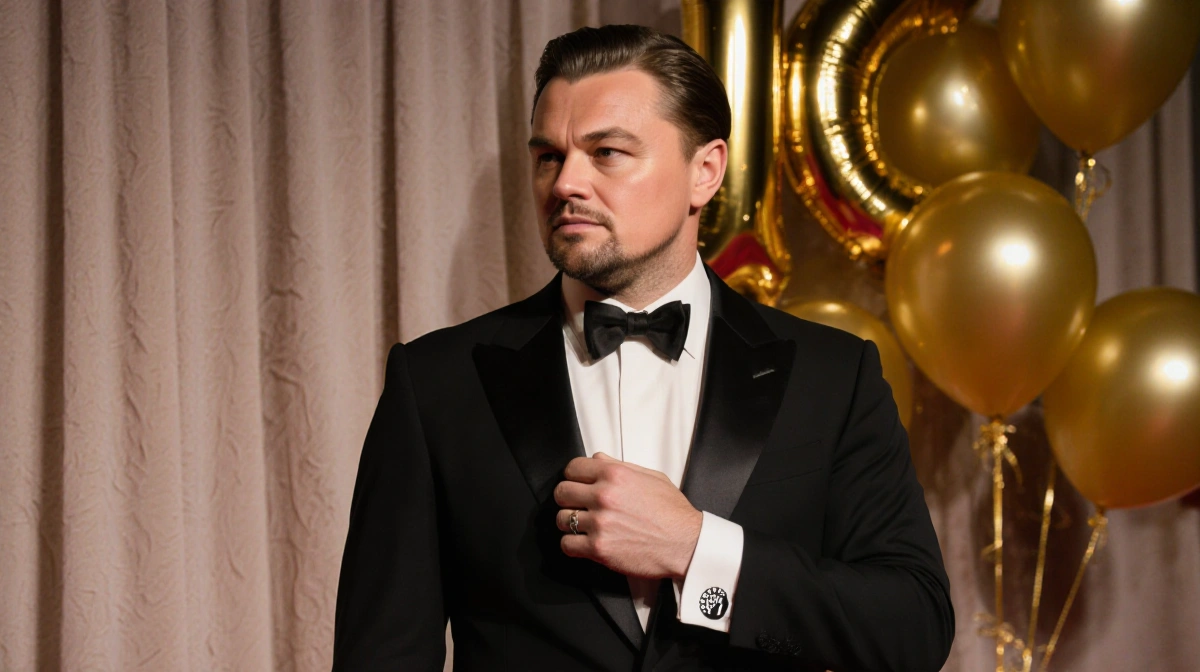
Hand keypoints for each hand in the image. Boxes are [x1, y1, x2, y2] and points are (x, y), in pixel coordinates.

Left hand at [554, 452, 702, 578]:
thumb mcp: (651, 477)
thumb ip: (620, 466)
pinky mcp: (599, 548)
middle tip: (577, 505)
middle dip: (568, 498)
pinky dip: (572, 545)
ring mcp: (599, 523)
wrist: (686, 544)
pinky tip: (583, 543)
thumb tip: (598, 459)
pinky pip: (567, 545)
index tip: (576, 484)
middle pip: (562, 492)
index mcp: (615, 475)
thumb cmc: (673, 513)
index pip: (572, 468)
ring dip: (569, 523)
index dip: (573, 476)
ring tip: (582, 526)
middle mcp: (604, 496)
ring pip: (561, 519)